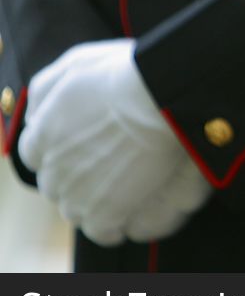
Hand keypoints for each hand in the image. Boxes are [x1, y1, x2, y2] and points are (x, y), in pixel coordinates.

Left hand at [19, 39, 211, 245]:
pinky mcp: (105, 212)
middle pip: (54, 183)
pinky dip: (112, 227)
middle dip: (74, 175)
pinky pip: (101, 232)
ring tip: (120, 189)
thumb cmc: (124, 74)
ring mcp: (78, 193)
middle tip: (107, 162)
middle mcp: (53, 167)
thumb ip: (47, 87)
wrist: (157, 97)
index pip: (36, 153)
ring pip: (74, 210)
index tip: (83, 143)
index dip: (60, 148)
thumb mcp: (76, 63)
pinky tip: (127, 213)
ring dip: (91, 202)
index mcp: (42, 133)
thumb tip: (36, 110)